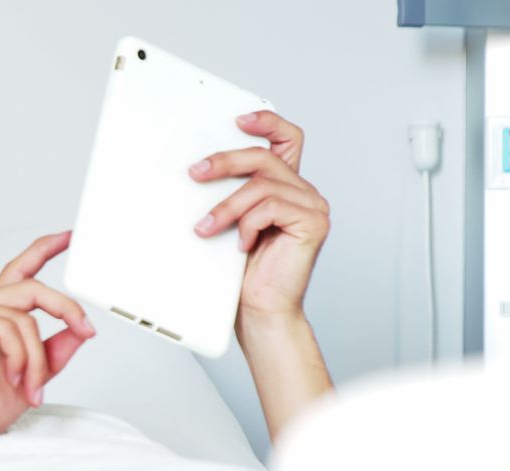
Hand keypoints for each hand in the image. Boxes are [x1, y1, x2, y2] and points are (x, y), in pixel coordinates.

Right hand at [0, 232, 94, 448]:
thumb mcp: (30, 377)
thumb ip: (53, 352)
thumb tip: (81, 330)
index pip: (21, 272)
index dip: (45, 250)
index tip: (70, 237)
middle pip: (34, 286)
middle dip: (67, 308)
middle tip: (87, 329)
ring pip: (26, 316)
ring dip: (38, 359)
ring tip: (32, 389)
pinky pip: (9, 327)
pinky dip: (20, 357)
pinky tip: (12, 377)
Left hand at [189, 111, 329, 319]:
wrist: (260, 311)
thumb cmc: (245, 272)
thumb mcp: (232, 221)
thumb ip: (230, 193)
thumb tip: (198, 169)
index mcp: (287, 187)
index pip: (286, 139)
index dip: (267, 122)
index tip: (239, 120)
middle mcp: (304, 192)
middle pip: (265, 157)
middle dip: (225, 161)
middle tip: (196, 173)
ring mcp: (313, 207)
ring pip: (262, 185)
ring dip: (226, 206)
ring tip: (206, 227)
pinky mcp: (313, 223)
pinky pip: (271, 207)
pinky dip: (248, 224)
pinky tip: (242, 245)